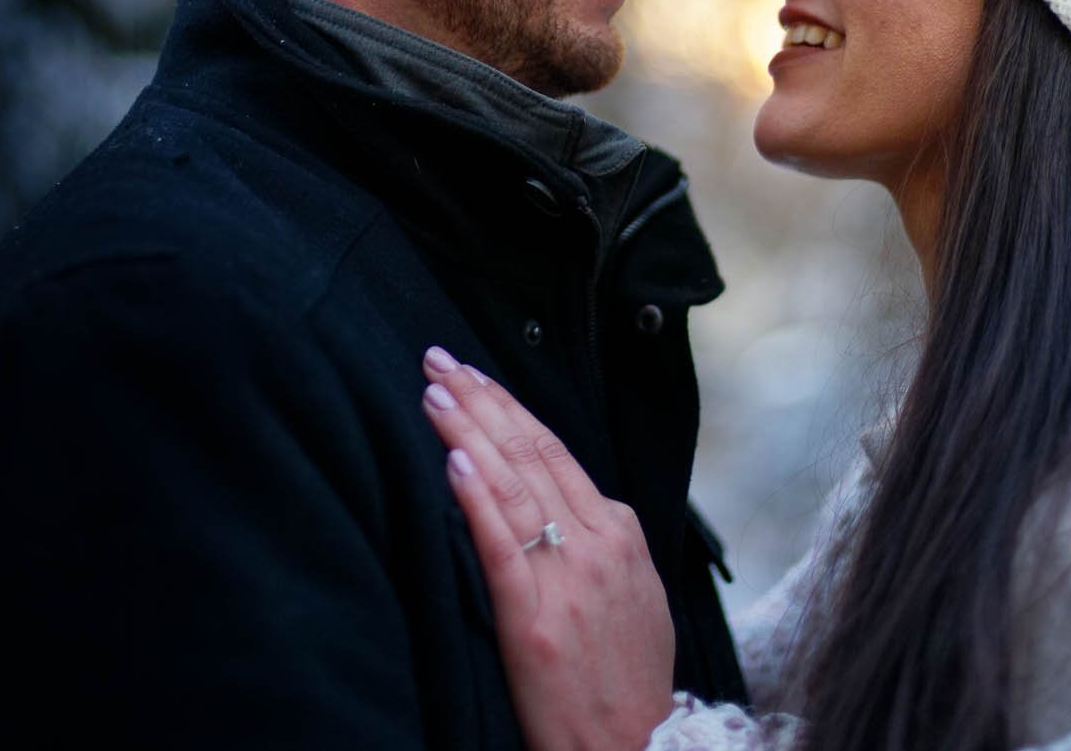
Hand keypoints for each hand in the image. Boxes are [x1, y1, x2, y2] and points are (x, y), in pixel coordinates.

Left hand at [421, 346, 675, 750]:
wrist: (635, 750)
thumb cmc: (626, 682)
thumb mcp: (632, 597)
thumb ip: (599, 546)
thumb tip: (563, 505)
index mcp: (620, 533)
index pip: (555, 451)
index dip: (510, 408)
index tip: (473, 375)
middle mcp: (599, 544)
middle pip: (531, 454)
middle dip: (481, 400)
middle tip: (439, 358)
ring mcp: (571, 579)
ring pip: (514, 485)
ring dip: (469, 430)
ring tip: (435, 392)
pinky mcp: (538, 619)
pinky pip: (502, 544)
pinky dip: (477, 496)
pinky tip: (455, 459)